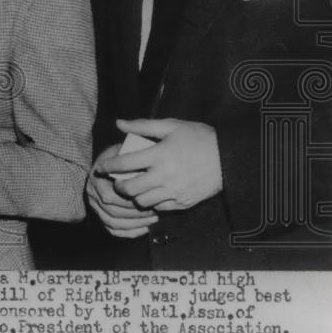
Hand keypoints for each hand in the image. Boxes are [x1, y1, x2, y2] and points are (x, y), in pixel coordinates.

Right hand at [86, 144, 158, 237]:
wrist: (107, 163)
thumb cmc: (119, 156)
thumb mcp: (121, 149)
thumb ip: (129, 155)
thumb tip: (143, 160)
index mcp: (95, 178)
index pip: (109, 197)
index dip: (128, 201)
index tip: (148, 199)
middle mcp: (91, 193)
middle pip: (112, 211)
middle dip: (135, 214)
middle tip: (155, 211)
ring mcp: (94, 206)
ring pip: (112, 222)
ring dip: (134, 224)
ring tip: (152, 219)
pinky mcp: (100, 215)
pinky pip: (113, 229)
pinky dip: (129, 232)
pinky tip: (144, 228)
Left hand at [95, 118, 222, 210]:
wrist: (230, 158)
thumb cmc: (200, 138)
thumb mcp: (172, 126)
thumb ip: (143, 125)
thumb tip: (119, 123)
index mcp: (159, 155)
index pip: (124, 164)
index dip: (108, 167)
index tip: (101, 168)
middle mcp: (164, 176)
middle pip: (130, 189)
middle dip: (119, 187)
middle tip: (117, 182)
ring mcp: (174, 192)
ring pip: (143, 202)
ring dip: (135, 197)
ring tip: (135, 189)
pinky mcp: (184, 203)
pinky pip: (160, 209)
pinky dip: (152, 203)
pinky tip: (153, 194)